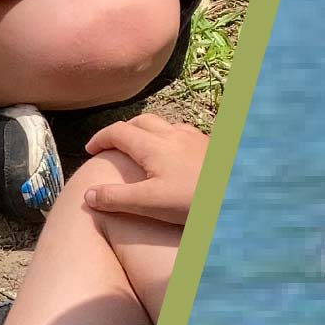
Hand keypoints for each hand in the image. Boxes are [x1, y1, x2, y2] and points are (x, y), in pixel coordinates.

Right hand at [77, 113, 209, 223]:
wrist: (237, 197)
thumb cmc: (191, 201)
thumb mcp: (149, 203)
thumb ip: (116, 198)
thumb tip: (87, 194)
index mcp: (153, 146)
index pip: (118, 132)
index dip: (100, 138)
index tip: (89, 150)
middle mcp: (173, 135)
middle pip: (142, 121)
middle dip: (123, 130)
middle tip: (112, 145)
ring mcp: (195, 138)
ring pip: (165, 124)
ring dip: (148, 130)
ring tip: (142, 147)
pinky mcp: (211, 146)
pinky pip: (185, 132)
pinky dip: (170, 136)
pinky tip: (176, 153)